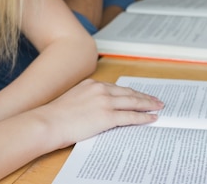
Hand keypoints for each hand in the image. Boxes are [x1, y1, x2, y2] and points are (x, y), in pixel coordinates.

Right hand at [36, 79, 163, 147]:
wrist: (48, 122)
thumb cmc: (55, 116)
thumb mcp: (73, 99)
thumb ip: (87, 99)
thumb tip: (96, 108)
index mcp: (91, 84)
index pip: (116, 88)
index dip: (130, 92)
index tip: (139, 94)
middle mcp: (100, 89)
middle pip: (128, 93)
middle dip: (144, 97)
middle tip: (156, 100)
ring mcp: (104, 102)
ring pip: (132, 102)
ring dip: (147, 105)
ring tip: (158, 107)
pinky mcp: (106, 117)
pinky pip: (130, 117)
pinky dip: (143, 117)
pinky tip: (151, 118)